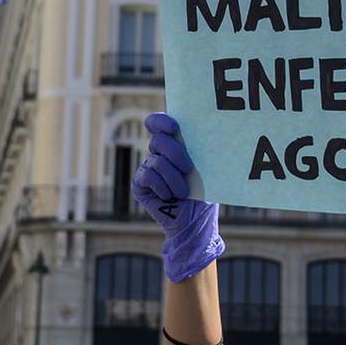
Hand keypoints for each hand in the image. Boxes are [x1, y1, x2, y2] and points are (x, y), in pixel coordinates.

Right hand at [132, 113, 224, 283]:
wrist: (195, 223)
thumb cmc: (204, 193)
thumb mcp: (205, 168)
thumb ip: (198, 150)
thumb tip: (206, 133)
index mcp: (173, 144)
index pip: (157, 123)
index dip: (161, 121)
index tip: (176, 129)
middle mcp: (157, 153)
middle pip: (158, 140)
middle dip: (175, 152)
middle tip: (188, 168)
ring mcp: (147, 168)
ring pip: (155, 161)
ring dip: (173, 178)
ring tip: (183, 192)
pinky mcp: (139, 184)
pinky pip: (148, 177)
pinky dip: (162, 187)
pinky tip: (169, 196)